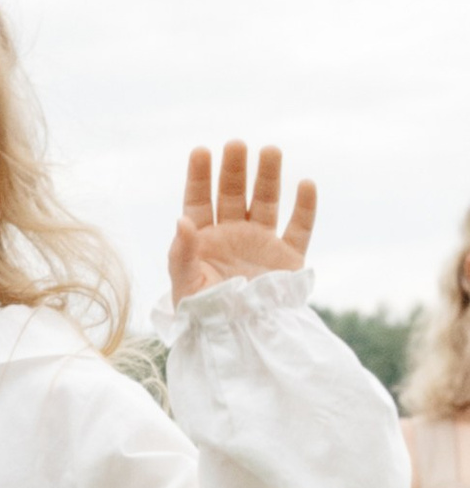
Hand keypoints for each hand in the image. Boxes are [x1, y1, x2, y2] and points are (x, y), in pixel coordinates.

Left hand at [167, 141, 316, 302]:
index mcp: (203, 240)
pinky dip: (305, 207)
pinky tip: (305, 184)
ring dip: (268, 177)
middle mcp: (232, 236)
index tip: (202, 151)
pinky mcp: (288, 259)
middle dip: (234, 169)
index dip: (200, 176)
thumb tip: (182, 220)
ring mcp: (261, 244)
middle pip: (234, 194)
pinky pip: (300, 228)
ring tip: (270, 150)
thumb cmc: (203, 316)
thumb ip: (181, 253)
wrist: (238, 343)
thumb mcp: (184, 285)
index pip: (199, 200)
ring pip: (267, 202)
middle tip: (236, 144)